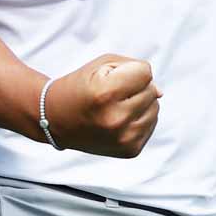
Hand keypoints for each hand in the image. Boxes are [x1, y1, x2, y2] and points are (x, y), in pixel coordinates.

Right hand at [44, 55, 161, 157]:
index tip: (111, 79)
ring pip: (155, 108)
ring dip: (140, 104)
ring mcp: (124, 138)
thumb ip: (136, 68)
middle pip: (151, 90)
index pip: (145, 72)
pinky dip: (139, 119)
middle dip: (135, 88)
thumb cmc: (81, 87)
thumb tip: (160, 93)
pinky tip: (118, 120)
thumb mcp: (103, 65)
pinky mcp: (129, 150)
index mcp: (106, 94)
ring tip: (114, 107)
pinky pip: (151, 125)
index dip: (131, 71)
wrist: (55, 120)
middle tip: (110, 95)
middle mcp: (116, 119)